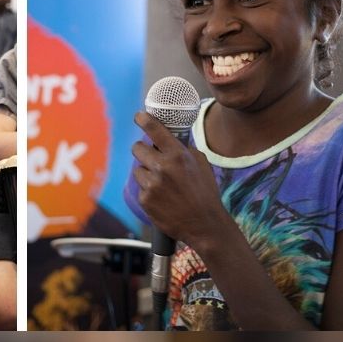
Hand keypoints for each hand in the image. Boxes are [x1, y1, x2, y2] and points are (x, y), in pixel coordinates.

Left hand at [130, 111, 229, 246]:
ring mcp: (152, 184)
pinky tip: (162, 198)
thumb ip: (184, 150)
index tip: (138, 116)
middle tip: (151, 158)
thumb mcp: (201, 165)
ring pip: (137, 169)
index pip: (155, 130)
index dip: (144, 120)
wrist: (205, 225)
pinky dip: (148, 191)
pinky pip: (140, 187)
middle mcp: (163, 167)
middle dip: (142, 151)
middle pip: (137, 148)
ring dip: (146, 173)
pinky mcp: (145, 199)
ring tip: (163, 184)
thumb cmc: (205, 194)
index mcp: (178, 155)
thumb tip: (169, 139)